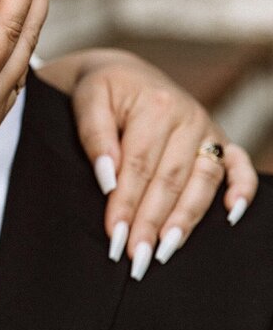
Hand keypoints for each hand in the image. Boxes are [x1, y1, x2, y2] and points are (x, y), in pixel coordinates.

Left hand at [67, 51, 257, 277]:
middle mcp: (188, 117)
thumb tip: (107, 178)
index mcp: (156, 105)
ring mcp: (209, 129)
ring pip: (202, 181)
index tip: (113, 236)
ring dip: (186, 219)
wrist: (127, 73)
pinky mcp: (221, 140)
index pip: (139, 165)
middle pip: (170, 179)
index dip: (126, 203)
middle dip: (152, 221)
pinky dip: (242, 189)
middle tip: (137, 256)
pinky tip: (231, 215)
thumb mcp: (89, 100)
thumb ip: (95, 135)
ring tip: (167, 250)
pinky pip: (238, 166)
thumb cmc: (104, 90)